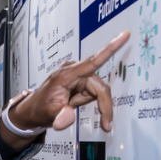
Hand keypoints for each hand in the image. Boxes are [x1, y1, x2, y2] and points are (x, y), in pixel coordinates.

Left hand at [5, 30, 129, 139]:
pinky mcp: (82, 80)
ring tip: (71, 107)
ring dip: (92, 103)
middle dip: (104, 106)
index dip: (110, 48)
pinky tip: (73, 103)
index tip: (125, 35)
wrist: (35, 110)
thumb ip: (59, 116)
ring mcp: (79, 75)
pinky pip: (95, 92)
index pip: (92, 62)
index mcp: (66, 74)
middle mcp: (74, 71)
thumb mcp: (48, 114)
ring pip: (99, 91)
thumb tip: (65, 120)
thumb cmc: (40, 108)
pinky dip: (89, 101)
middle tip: (106, 124)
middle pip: (100, 87)